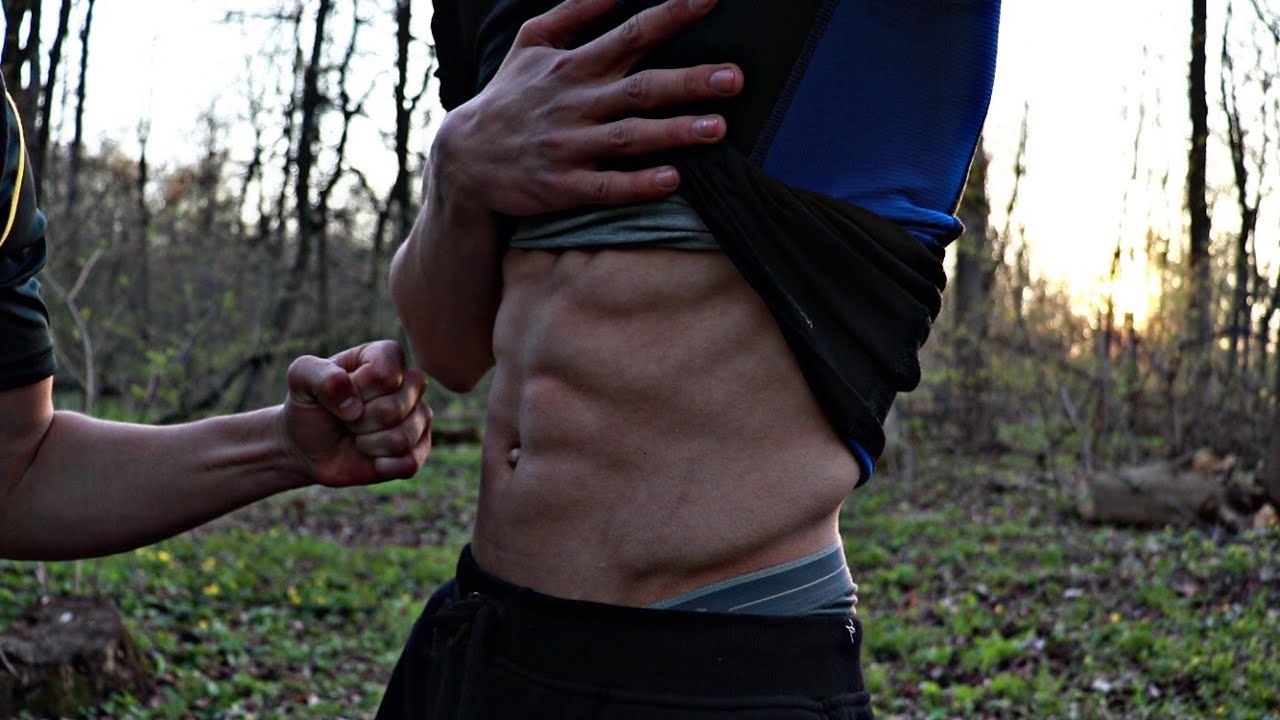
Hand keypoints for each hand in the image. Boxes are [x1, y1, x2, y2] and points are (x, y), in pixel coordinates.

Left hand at [280, 340, 431, 486]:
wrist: (306, 447)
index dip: (358, 390)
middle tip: (348, 419)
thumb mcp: (300, 378)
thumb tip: (353, 405)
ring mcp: (419, 416)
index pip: (385, 374)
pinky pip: (410, 462)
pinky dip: (383, 465)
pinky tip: (372, 459)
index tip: (340, 393)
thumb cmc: (309, 406)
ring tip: (358, 437)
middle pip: (396, 407)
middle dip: (359, 421)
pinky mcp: (419, 448)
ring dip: (369, 444)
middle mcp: (410, 383)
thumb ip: (319, 374)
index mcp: (386, 356)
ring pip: (403, 437)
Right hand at [432, 0, 743, 216]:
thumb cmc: (510, 97)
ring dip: (674, 133)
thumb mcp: (532, 42)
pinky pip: (606, 186)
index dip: (672, 15)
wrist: (464, 159)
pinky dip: (638, 184)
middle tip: (734, 78)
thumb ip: (576, 11)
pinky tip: (673, 180)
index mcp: (574, 67)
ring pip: (629, 138)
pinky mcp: (563, 187)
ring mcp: (570, 147)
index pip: (631, 34)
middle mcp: (576, 104)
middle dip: (689, 82)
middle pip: (640, 89)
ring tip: (717, 128)